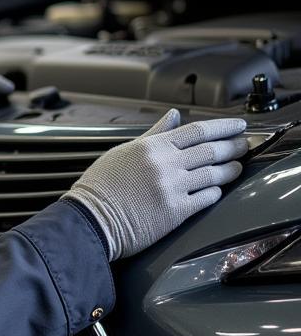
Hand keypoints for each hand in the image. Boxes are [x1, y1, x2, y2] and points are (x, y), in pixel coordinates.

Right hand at [63, 109, 247, 260]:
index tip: (238, 125)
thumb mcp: (124, 152)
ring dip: (230, 169)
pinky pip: (206, 198)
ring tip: (237, 166)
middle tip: (244, 144)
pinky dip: (216, 192)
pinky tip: (218, 189)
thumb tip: (173, 116)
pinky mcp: (176, 211)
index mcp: (152, 146)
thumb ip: (153, 133)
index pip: (198, 130)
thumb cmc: (101, 186)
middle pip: (211, 150)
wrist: (91, 219)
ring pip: (214, 174)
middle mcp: (165, 164)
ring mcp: (172, 187)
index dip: (223, 127)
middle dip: (233, 146)